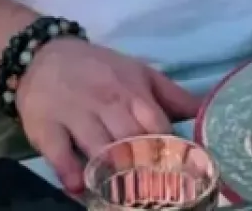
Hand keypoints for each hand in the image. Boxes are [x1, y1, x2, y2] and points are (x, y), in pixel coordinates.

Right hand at [16, 37, 201, 193]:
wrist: (44, 55)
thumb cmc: (100, 70)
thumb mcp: (139, 73)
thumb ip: (172, 97)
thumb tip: (206, 114)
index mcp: (133, 90)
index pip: (158, 124)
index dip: (170, 151)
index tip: (181, 176)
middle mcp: (107, 102)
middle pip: (131, 139)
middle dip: (144, 167)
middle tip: (154, 194)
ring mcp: (76, 114)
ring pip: (98, 147)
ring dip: (112, 173)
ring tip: (124, 196)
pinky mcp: (47, 127)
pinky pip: (59, 153)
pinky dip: (70, 171)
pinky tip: (79, 186)